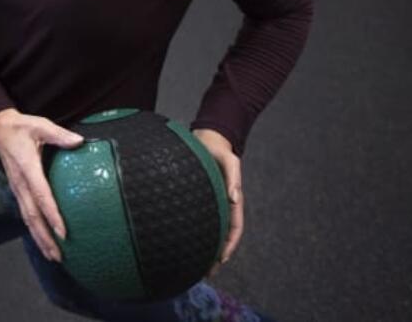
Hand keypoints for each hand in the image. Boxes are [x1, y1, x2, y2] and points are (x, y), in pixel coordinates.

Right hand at [0, 108, 83, 261]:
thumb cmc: (21, 126)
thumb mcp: (40, 125)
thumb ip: (59, 135)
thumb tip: (79, 141)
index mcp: (27, 168)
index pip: (41, 195)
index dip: (52, 215)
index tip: (63, 232)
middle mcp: (20, 183)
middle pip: (32, 216)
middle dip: (45, 237)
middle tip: (59, 255)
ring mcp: (17, 188)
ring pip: (27, 219)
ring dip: (39, 238)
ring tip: (52, 255)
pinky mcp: (17, 189)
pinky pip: (25, 213)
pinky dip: (34, 229)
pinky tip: (43, 239)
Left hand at [192, 128, 242, 277]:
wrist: (205, 139)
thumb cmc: (218, 149)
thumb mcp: (229, 160)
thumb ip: (233, 177)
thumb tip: (234, 198)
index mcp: (231, 200)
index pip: (234, 228)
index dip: (229, 245)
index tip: (221, 259)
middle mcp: (220, 204)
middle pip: (219, 235)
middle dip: (214, 254)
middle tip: (205, 272)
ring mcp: (207, 202)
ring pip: (205, 229)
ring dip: (201, 247)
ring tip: (190, 264)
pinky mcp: (193, 198)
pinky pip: (192, 218)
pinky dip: (189, 231)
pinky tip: (177, 241)